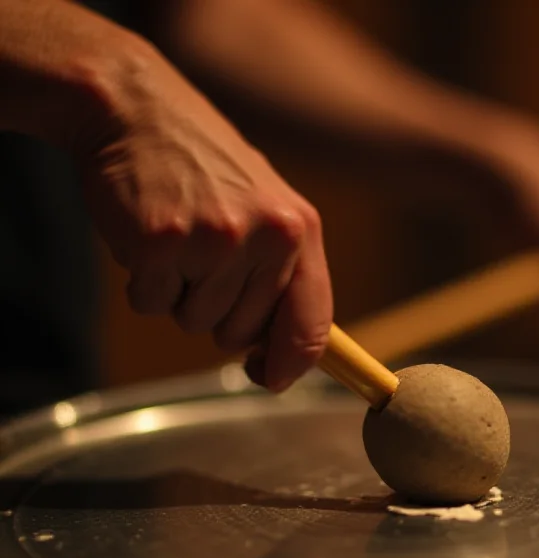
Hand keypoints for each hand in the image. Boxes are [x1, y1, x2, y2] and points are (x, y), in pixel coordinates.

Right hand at [78, 38, 331, 391]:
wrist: (138, 111)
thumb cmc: (207, 171)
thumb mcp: (269, 211)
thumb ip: (284, 278)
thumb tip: (284, 358)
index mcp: (300, 230)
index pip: (312, 324)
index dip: (292, 364)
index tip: (273, 378)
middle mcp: (266, 236)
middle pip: (242, 334)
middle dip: (218, 312)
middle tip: (203, 257)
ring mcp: (213, 240)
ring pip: (195, 324)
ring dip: (180, 295)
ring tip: (178, 239)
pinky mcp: (160, 244)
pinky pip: (151, 304)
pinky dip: (143, 283)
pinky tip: (149, 237)